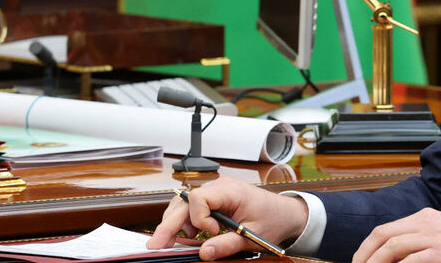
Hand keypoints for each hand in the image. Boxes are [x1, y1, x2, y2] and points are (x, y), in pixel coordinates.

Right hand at [146, 177, 308, 259]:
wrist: (285, 213)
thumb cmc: (273, 219)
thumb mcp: (253, 236)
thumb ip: (228, 244)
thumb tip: (205, 253)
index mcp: (231, 191)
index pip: (200, 197)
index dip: (199, 218)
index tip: (212, 232)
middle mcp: (219, 187)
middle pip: (184, 201)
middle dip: (169, 223)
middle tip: (155, 244)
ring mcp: (215, 192)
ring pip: (183, 203)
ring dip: (174, 222)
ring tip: (168, 242)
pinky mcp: (213, 200)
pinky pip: (191, 207)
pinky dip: (184, 221)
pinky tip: (184, 236)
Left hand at [352, 208, 440, 262]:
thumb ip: (419, 241)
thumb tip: (394, 257)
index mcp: (425, 217)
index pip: (385, 229)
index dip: (366, 247)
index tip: (359, 261)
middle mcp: (426, 222)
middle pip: (383, 235)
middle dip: (364, 255)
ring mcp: (434, 237)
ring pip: (392, 247)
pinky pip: (411, 261)